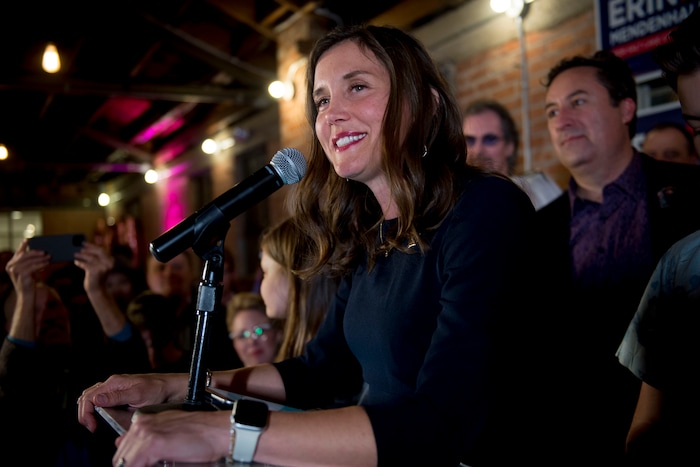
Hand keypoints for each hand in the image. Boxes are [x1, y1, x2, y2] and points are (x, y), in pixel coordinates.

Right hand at [5, 239, 49, 295]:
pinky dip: (41, 264)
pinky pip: (33, 267)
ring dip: (41, 258)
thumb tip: (42, 253)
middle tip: (45, 251)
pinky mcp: (21, 275)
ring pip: (30, 261)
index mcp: (11, 264)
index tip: (28, 239)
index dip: (23, 246)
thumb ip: (30, 263)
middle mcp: (10, 267)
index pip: (18, 253)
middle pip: (24, 255)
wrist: (26, 296)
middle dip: (36, 252)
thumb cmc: (28, 283)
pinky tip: (47, 264)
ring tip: (49, 257)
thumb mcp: (28, 271)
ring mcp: (15, 271)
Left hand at [74, 241, 114, 293]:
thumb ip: (95, 258)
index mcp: (111, 261)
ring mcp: (103, 268)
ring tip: (75, 254)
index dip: (92, 246)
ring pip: (91, 258)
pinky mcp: (96, 272)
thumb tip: (83, 248)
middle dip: (88, 249)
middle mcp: (109, 263)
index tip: (84, 243)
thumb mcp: (97, 266)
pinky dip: (80, 263)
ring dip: (82, 255)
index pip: (102, 250)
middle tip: (79, 248)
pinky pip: (86, 265)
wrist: (97, 290)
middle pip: (98, 252)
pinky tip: (76, 262)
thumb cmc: (95, 277)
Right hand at [77, 373, 185, 432]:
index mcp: (114, 382)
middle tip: (91, 427)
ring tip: (92, 423)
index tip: (92, 425)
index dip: (86, 413)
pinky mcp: (119, 394)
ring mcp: (115, 389)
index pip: (89, 397)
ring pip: (92, 397)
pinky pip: (101, 400)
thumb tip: (97, 400)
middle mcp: (112, 384)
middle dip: (85, 413)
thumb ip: (117, 397)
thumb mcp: (138, 395)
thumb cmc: (158, 389)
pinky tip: (98, 416)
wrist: (170, 388)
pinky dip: (95, 408)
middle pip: (87, 397)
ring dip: (88, 410)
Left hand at [112, 409, 229, 466]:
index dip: (131, 461)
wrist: (218, 430)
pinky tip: (159, 465)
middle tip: (153, 464)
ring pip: (125, 462)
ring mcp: (146, 434)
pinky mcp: (153, 445)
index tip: (143, 464)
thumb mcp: (167, 432)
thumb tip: (122, 445)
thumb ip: (144, 438)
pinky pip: (133, 465)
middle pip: (120, 457)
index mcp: (143, 421)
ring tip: (158, 464)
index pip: (123, 450)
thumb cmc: (200, 432)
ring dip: (137, 466)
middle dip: (132, 464)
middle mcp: (141, 425)